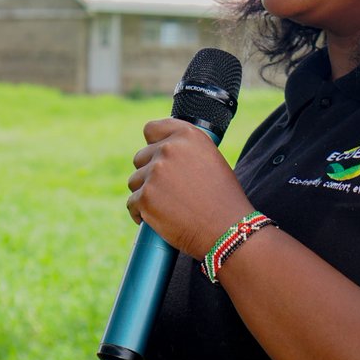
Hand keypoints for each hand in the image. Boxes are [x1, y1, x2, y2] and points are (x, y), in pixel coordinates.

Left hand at [126, 117, 254, 258]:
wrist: (227, 230)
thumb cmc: (222, 199)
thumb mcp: (211, 159)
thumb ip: (186, 150)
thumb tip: (162, 150)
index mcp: (188, 135)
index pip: (152, 129)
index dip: (153, 144)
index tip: (158, 156)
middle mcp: (169, 149)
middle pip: (140, 157)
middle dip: (150, 173)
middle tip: (170, 191)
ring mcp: (155, 172)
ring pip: (135, 181)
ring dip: (145, 193)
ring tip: (169, 207)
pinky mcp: (145, 197)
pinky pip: (132, 203)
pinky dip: (141, 213)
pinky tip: (158, 219)